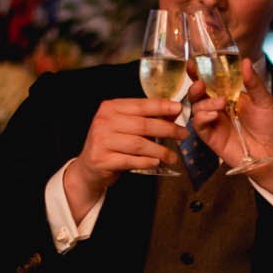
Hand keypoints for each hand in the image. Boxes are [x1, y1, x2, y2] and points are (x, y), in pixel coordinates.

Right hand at [63, 97, 183, 205]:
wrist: (88, 167)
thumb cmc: (112, 144)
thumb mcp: (126, 126)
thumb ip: (147, 118)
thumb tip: (174, 111)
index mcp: (110, 108)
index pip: (140, 105)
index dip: (161, 106)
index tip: (179, 108)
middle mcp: (104, 121)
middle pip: (143, 125)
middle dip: (167, 129)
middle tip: (183, 134)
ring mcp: (101, 140)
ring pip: (138, 144)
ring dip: (160, 151)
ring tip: (173, 156)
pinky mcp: (102, 159)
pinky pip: (131, 160)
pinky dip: (146, 162)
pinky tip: (156, 162)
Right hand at [190, 62, 272, 196]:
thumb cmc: (271, 126)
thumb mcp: (264, 101)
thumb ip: (253, 83)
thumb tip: (245, 61)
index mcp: (228, 95)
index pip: (210, 81)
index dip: (199, 72)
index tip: (194, 63)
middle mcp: (218, 108)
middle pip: (197, 94)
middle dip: (195, 87)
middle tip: (201, 84)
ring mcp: (214, 123)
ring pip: (196, 108)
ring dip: (204, 103)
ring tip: (221, 103)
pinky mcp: (212, 138)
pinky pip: (199, 126)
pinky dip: (203, 118)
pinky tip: (214, 115)